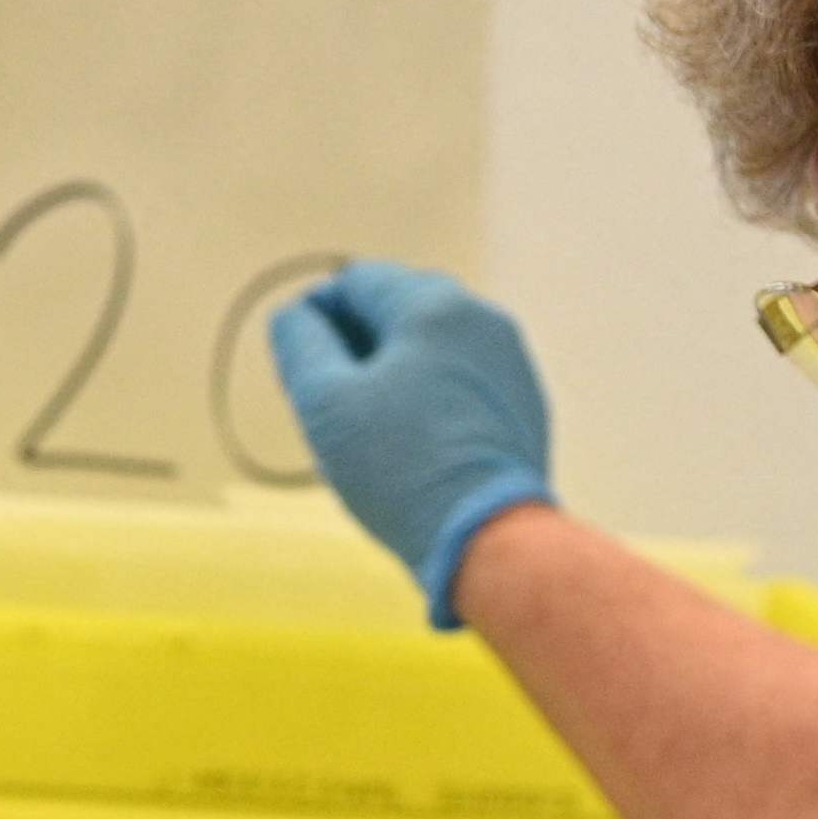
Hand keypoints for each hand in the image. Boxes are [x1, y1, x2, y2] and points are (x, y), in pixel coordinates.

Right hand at [267, 261, 553, 629]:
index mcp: (432, 306)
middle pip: (399, 308)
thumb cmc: (402, 470)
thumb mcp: (325, 404)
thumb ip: (300, 345)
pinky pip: (463, 380)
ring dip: (394, 370)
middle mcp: (481, 319)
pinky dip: (431, 396)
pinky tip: (414, 444)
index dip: (317, 314)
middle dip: (357, 343)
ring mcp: (509, 360)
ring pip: (433, 346)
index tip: (301, 360)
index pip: (357, 281)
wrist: (489, 537)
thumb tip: (294, 316)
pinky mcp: (523, 402)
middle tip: (330, 398)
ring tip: (371, 427)